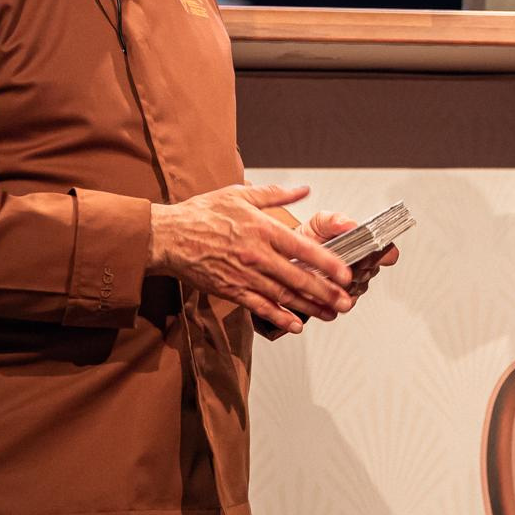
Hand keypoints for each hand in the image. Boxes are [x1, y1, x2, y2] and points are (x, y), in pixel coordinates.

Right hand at [149, 183, 354, 334]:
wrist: (167, 237)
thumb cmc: (202, 214)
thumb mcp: (241, 195)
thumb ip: (276, 194)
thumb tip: (304, 189)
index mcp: (263, 230)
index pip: (303, 249)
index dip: (327, 263)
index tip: (346, 273)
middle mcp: (257, 256)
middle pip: (298, 278)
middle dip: (326, 292)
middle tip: (347, 302)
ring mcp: (244, 276)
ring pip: (283, 296)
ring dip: (309, 307)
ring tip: (330, 314)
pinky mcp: (231, 290)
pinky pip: (260, 307)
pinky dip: (279, 317)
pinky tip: (296, 324)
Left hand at [298, 212, 400, 297]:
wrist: (290, 257)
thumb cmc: (310, 238)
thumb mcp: (320, 223)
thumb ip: (334, 220)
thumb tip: (348, 224)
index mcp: (366, 246)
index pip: (388, 254)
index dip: (384, 255)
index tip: (373, 253)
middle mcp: (363, 267)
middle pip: (370, 272)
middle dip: (356, 268)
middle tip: (341, 262)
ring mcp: (353, 285)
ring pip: (357, 289)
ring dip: (343, 284)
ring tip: (325, 276)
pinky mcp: (339, 301)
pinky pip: (343, 304)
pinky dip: (332, 299)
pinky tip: (320, 291)